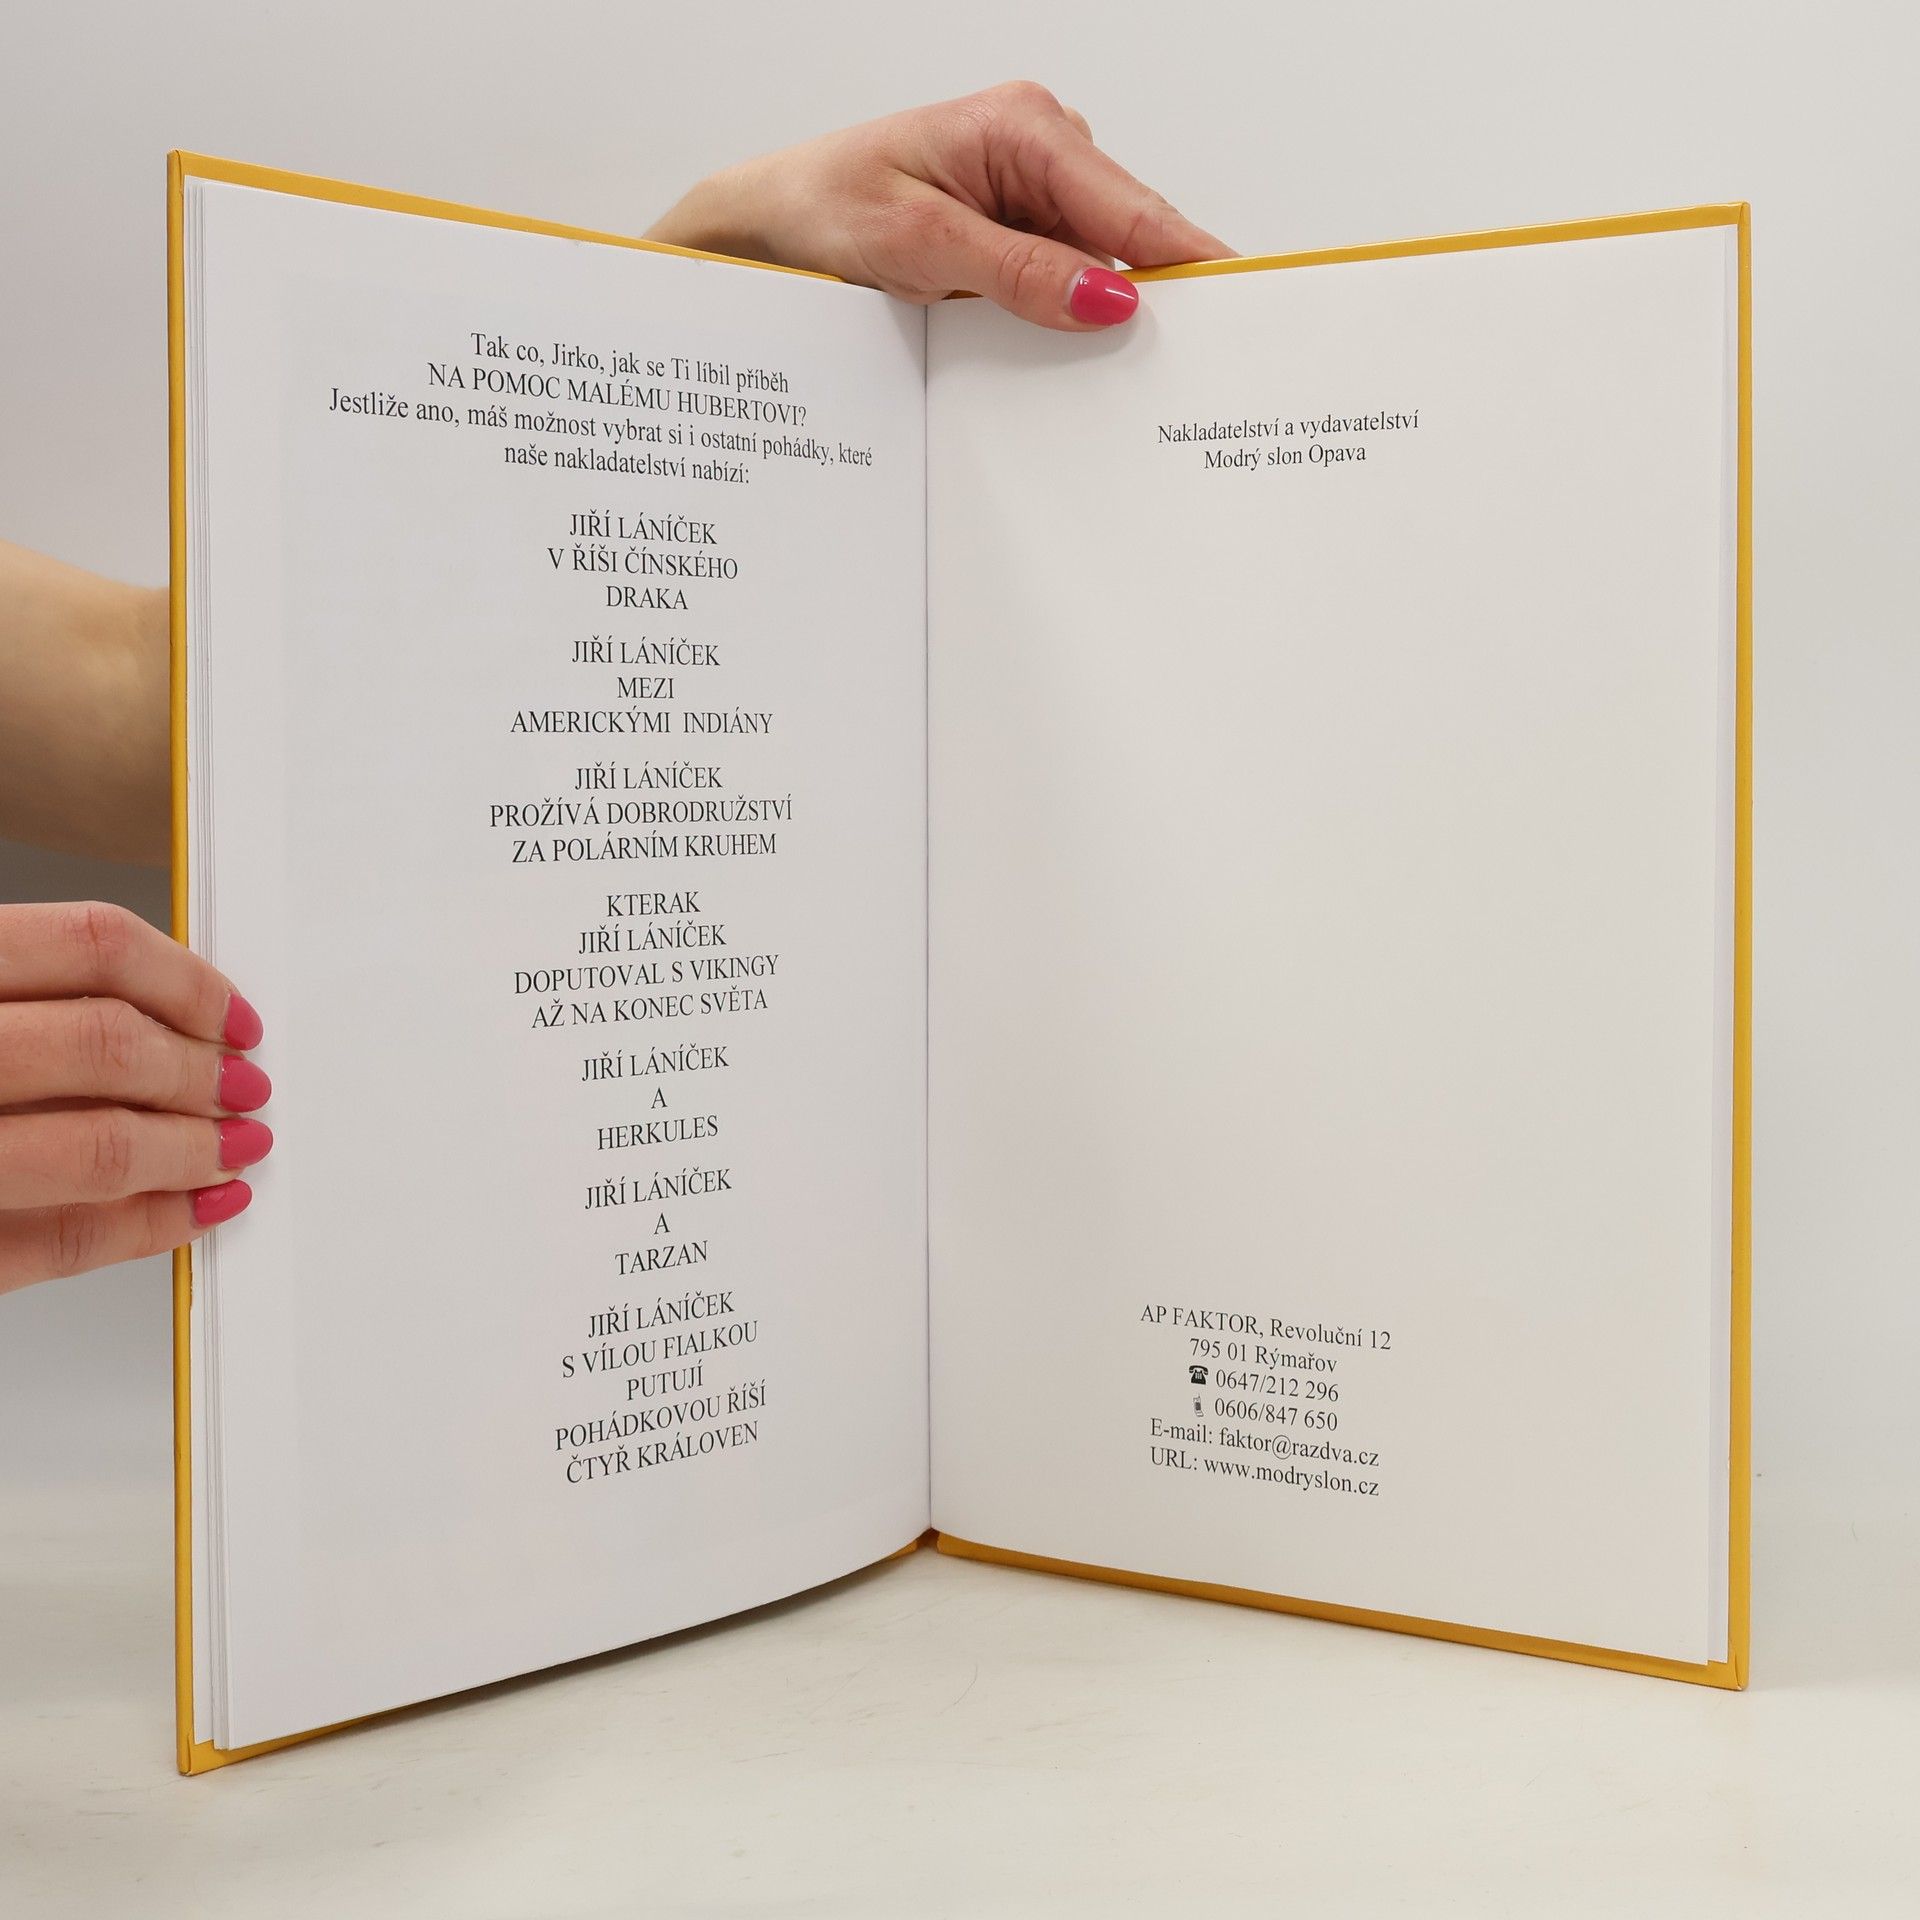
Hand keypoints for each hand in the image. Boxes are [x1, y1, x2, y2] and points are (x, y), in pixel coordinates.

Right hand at [0, 902, 271, 1293]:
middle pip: (108, 1046)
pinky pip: (62, 1242)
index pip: (91, 944)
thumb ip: (23, 994)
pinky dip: (147, 1228)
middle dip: (200, 1074)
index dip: (185, 980)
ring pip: (97, 1148)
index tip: (231, 1015)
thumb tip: (159, 1011)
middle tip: (243, 1088)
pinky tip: (190, 1211)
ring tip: (231, 1148)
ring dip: (191, 1151)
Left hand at [646, 81, 1231, 331]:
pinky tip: (1085, 355)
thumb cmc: (825, 209)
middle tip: (1199, 370)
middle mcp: (1040, 146)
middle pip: (1131, 234)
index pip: (1133, 207)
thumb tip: (1108, 297)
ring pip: (1103, 261)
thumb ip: (1020, 272)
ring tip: (1142, 378)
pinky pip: (1068, 274)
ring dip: (1112, 315)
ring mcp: (1032, 187)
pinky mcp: (1016, 226)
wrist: (767, 220)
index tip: (1241, 306)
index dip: (1191, 262)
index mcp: (1025, 127)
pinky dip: (1077, 314)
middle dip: (1160, 297)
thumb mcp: (921, 247)